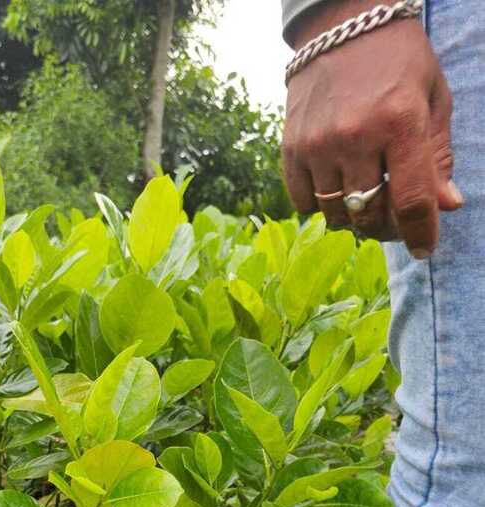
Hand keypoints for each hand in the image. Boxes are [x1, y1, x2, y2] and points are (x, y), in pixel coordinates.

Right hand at [282, 0, 462, 257]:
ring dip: (354, 218)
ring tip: (364, 200)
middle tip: (394, 220)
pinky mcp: (291, 147)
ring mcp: (318, 144)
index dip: (420, 234)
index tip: (424, 249)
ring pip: (337, 215)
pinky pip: (304, 203)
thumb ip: (438, 155)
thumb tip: (448, 205)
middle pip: (371, 215)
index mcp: (400, 122)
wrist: (342, 24)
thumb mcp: (432, 98)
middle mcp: (356, 137)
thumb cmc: (397, 60)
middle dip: (387, 228)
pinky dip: (322, 205)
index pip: (411, 200)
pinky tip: (336, 186)